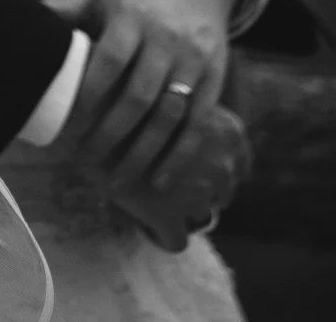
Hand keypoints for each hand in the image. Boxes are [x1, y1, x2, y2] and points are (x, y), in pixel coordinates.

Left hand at [44, 0, 233, 186]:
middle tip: (86, 163)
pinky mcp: (215, 76)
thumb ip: (62, 10)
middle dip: (111, 134)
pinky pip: (197, 122)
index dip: (91, 94)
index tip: (70, 124)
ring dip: (142, 154)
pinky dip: (178, 155)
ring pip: (169, 115)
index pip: (111, 59)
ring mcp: (194, 58)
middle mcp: (166, 37)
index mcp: (131, 14)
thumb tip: (15, 27)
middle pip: (139, 95)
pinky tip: (158, 179)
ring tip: (116, 182)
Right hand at [105, 104, 251, 251]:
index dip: (213, 164)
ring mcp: (197, 196)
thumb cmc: (135, 94)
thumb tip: (196, 126)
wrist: (96, 110)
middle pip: (220, 194)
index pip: (239, 165)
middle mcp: (222, 166)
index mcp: (230, 132)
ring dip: (181, 208)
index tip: (192, 161)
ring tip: (153, 194)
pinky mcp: (168, 217)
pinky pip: (175, 240)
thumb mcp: (179, 95)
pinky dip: (163, 234)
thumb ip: (198, 113)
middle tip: (169, 176)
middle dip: (199, 188)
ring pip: (199, 215)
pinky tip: (147, 220)